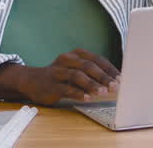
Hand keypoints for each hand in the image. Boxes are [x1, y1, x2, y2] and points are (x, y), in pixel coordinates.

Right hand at [0, 49, 119, 104]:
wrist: (31, 80)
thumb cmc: (59, 75)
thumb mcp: (74, 68)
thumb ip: (91, 71)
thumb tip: (114, 80)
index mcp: (75, 54)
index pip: (97, 59)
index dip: (109, 68)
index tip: (121, 78)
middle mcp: (67, 60)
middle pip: (88, 66)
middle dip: (103, 76)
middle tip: (115, 86)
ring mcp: (58, 72)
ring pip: (77, 76)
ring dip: (92, 85)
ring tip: (103, 93)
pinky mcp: (51, 85)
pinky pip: (66, 89)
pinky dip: (78, 93)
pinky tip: (87, 98)